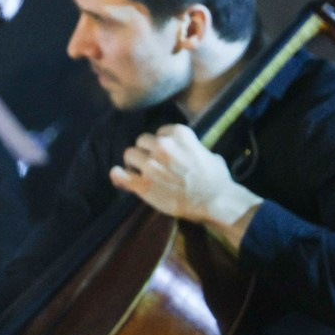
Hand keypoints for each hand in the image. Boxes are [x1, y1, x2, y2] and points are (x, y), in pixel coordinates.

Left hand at [108, 124, 259, 247]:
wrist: (215, 202)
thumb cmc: (216, 179)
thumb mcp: (207, 153)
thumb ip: (192, 148)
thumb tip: (189, 151)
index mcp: (179, 134)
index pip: (161, 132)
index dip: (162, 144)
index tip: (165, 153)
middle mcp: (162, 146)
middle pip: (142, 141)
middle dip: (146, 151)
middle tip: (152, 163)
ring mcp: (150, 165)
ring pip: (130, 155)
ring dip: (134, 163)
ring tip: (140, 172)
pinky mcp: (142, 184)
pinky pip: (119, 175)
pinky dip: (117, 175)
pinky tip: (119, 176)